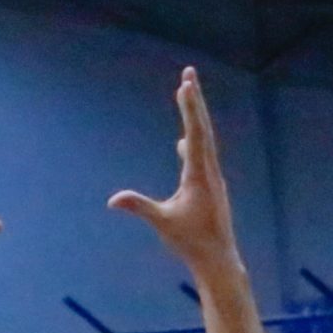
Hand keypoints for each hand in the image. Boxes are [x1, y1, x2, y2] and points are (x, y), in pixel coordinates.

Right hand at [109, 68, 238, 273]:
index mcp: (199, 174)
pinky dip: (193, 142)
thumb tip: (113, 199)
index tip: (186, 84)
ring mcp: (212, 178)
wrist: (218, 258)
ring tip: (188, 97)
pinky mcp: (210, 187)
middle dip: (194, 101)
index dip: (189, 107)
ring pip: (203, 140)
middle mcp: (209, 170)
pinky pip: (201, 156)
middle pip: (202, 128)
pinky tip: (183, 143)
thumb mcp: (163, 222)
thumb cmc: (191, 241)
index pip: (194, 133)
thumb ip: (139, 207)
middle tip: (190, 73)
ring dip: (194, 118)